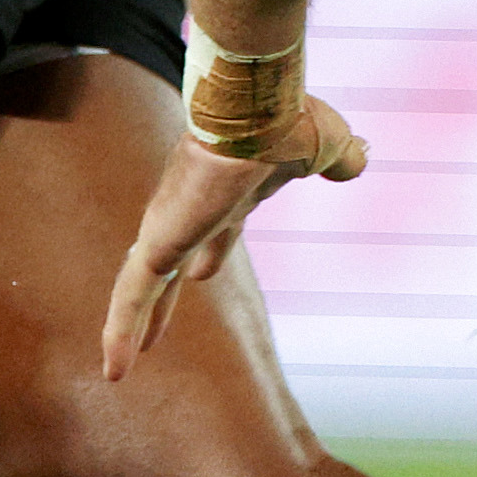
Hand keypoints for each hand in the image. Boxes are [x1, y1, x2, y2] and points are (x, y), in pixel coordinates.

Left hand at [97, 93, 367, 380]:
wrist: (257, 106)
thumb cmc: (289, 120)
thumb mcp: (326, 145)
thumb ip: (341, 156)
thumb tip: (362, 157)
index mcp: (229, 191)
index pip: (216, 230)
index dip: (211, 254)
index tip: (202, 275)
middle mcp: (193, 208)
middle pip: (173, 262)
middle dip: (164, 297)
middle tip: (153, 329)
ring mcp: (170, 226)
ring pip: (143, 287)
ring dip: (133, 326)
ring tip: (116, 369)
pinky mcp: (158, 242)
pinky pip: (132, 297)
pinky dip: (120, 332)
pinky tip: (113, 370)